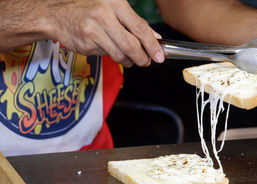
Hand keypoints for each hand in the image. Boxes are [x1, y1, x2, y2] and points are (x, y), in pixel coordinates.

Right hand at [43, 0, 163, 66]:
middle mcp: (104, 14)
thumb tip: (154, 37)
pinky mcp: (86, 43)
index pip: (140, 28)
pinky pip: (107, 55)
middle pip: (132, 45)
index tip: (159, 55)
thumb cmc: (86, 8)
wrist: (55, 14)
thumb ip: (133, 22)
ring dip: (129, 60)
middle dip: (143, 58)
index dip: (152, 45)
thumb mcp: (111, 7)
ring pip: (120, 54)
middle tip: (147, 61)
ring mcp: (93, 30)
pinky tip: (110, 49)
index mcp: (114, 2)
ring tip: (130, 58)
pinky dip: (112, 56)